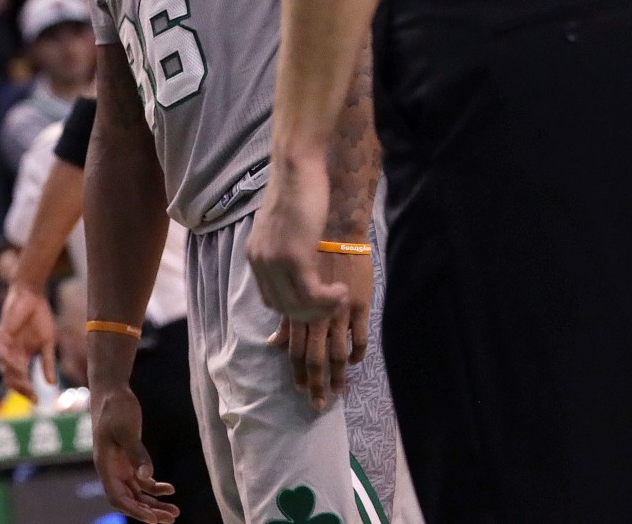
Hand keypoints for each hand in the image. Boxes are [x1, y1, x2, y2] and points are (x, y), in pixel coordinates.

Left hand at [0, 282, 56, 401]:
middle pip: (11, 379)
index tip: (37, 401)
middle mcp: (10, 354)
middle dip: (21, 390)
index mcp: (20, 357)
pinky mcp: (2, 335)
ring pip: (6, 369)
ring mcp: (5, 345)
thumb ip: (47, 362)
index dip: (27, 391)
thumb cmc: (40, 317)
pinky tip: (21, 369)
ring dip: (17, 379)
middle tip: (32, 396)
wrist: (33, 295)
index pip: (20, 380)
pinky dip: (11, 363)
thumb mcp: (47, 343)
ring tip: (27, 386)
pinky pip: (4, 354)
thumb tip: (52, 384)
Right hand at [92, 385, 177, 522]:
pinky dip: (155, 487)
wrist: (111, 390)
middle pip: (130, 500)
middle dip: (149, 512)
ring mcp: (120, 466)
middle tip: (171, 519)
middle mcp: (112, 471)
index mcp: (105, 466)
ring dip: (154, 503)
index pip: (118, 498)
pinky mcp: (129, 459)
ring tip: (175, 511)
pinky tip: (170, 489)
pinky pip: (142, 480)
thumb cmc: (115, 408)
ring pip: (137, 493)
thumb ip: (137, 453)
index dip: (135, 511)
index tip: (153, 519)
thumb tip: (146, 478)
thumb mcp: (127, 430)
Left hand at [248, 150, 344, 321]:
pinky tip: (342, 290)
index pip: (270, 298)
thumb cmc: (296, 191)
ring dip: (322, 309)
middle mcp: (260, 261)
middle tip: (332, 306)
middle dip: (310, 314)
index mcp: (255, 254)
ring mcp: (274, 260)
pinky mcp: (293, 256)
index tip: (316, 304)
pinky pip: (311, 294)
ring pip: (297, 306)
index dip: (295, 308)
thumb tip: (297, 264)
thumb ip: (283, 247)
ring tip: (340, 298)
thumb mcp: (282, 225)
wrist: (296, 167)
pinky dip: (328, 299)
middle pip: (282, 307)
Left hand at [269, 250, 371, 410]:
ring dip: (338, 375)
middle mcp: (315, 314)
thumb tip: (271, 344)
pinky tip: (356, 362)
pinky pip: (360, 337)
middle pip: (314, 357)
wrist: (335, 227)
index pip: (294, 350)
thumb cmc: (308, 251)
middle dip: (316, 384)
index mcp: (297, 309)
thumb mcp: (288, 286)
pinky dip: (358, 353)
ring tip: (339, 391)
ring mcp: (338, 312)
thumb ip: (284, 317)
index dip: (297, 373)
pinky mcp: (358, 305)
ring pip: (338, 353)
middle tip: (319, 405)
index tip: (301, 391)